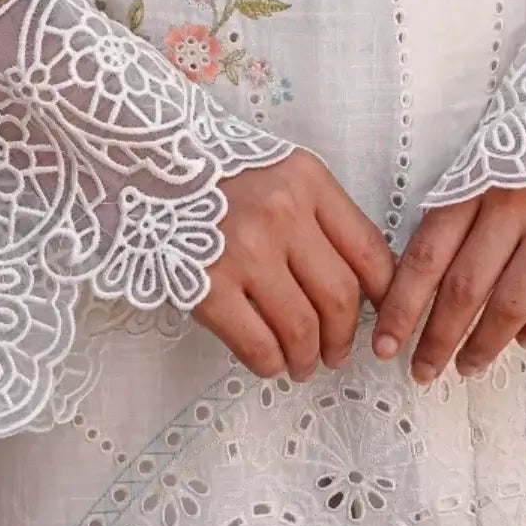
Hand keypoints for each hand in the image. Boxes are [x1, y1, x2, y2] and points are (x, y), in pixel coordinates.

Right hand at [195, 150, 394, 380]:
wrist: (142, 160)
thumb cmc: (214, 170)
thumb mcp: (280, 172)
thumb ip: (320, 215)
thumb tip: (365, 281)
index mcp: (307, 181)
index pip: (368, 251)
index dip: (384, 297)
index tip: (379, 317)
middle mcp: (281, 213)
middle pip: (340, 296)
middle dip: (343, 337)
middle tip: (336, 353)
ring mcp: (243, 250)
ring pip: (302, 327)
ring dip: (309, 358)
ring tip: (303, 364)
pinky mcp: (205, 285)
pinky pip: (257, 343)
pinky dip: (271, 363)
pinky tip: (271, 363)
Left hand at [372, 183, 525, 382]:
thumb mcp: (485, 161)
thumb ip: (457, 210)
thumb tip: (419, 276)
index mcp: (474, 184)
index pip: (425, 257)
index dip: (401, 308)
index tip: (385, 346)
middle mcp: (514, 206)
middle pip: (464, 290)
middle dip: (437, 340)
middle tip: (422, 372)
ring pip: (511, 305)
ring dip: (484, 345)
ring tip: (468, 367)